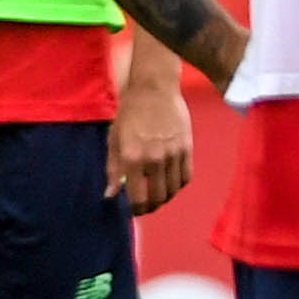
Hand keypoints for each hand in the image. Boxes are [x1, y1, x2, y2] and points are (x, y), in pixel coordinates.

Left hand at [105, 78, 192, 215]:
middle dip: (151, 206)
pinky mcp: (187, 148)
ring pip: (173, 189)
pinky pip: (186, 176)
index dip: (137, 210)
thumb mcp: (113, 140)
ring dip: (165, 197)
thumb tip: (111, 195)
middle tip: (146, 205)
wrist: (154, 89)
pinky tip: (171, 183)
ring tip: (158, 195)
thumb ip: (113, 170)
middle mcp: (154, 159)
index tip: (134, 210)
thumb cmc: (129, 113)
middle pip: (158, 197)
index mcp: (133, 158)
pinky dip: (179, 185)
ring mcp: (173, 154)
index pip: (138, 198)